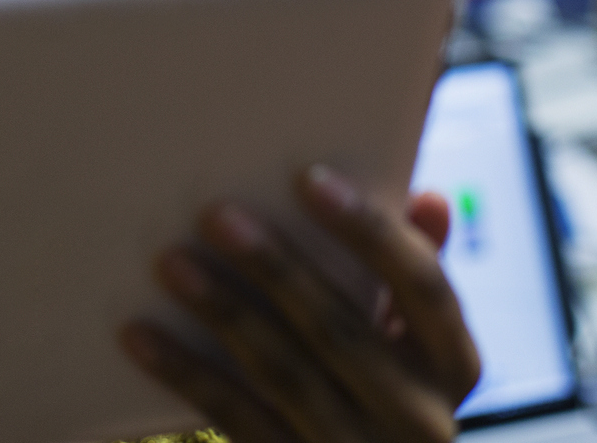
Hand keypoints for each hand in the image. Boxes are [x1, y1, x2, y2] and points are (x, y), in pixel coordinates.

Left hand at [122, 167, 481, 442]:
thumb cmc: (382, 388)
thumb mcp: (415, 342)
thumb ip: (415, 272)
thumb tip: (427, 198)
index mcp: (455, 364)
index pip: (421, 285)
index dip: (367, 230)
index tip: (307, 178)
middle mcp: (422, 418)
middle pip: (341, 329)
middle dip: (277, 268)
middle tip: (216, 213)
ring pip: (285, 374)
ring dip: (224, 312)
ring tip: (171, 262)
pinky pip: (238, 418)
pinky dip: (187, 373)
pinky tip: (142, 334)